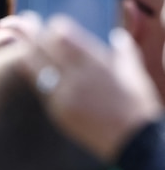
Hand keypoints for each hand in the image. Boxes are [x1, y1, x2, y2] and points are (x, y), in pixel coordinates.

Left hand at [18, 15, 162, 161]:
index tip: (54, 30)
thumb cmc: (138, 106)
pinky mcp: (57, 110)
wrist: (134, 140)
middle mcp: (77, 74)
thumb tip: (117, 36)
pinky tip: (35, 73)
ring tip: (31, 53)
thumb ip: (123, 52)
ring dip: (31, 56)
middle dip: (37, 39)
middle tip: (35, 38)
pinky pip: (38, 87)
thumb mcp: (134, 73)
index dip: (55, 29)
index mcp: (96, 61)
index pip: (62, 33)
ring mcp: (64, 93)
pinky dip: (35, 76)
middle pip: (43, 46)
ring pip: (34, 65)